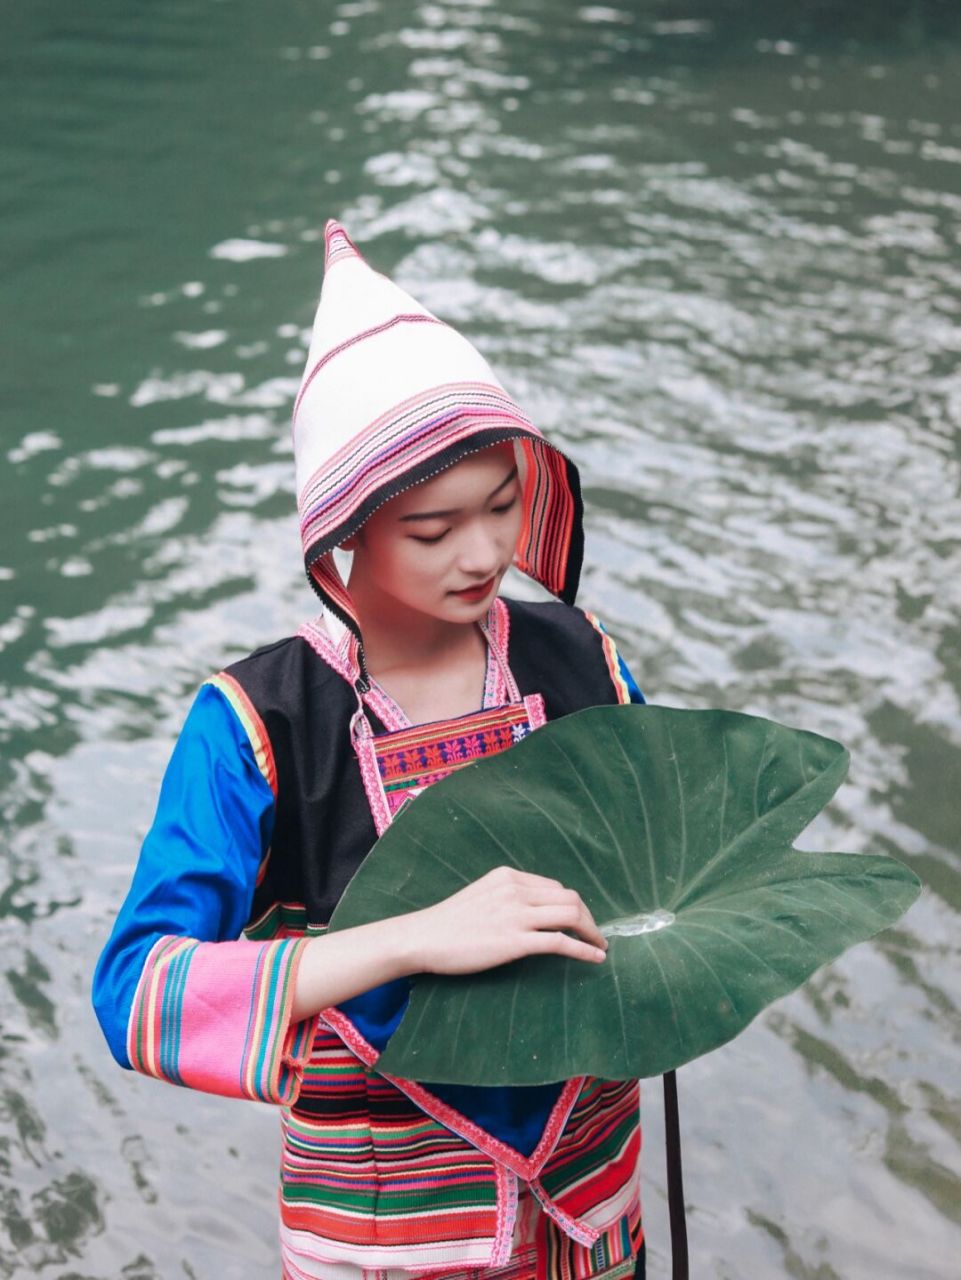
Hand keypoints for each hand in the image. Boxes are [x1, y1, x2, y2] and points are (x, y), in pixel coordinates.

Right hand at [408, 866, 607, 974]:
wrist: (423, 937)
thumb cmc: (447, 921)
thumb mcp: (481, 894)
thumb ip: (507, 896)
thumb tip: (532, 910)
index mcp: (508, 877)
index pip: (554, 886)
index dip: (573, 905)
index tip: (578, 921)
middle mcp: (516, 890)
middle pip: (570, 897)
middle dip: (587, 917)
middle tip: (594, 935)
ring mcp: (517, 915)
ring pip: (570, 915)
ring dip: (591, 932)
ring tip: (599, 946)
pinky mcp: (515, 941)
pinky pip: (561, 942)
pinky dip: (584, 950)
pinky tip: (596, 958)